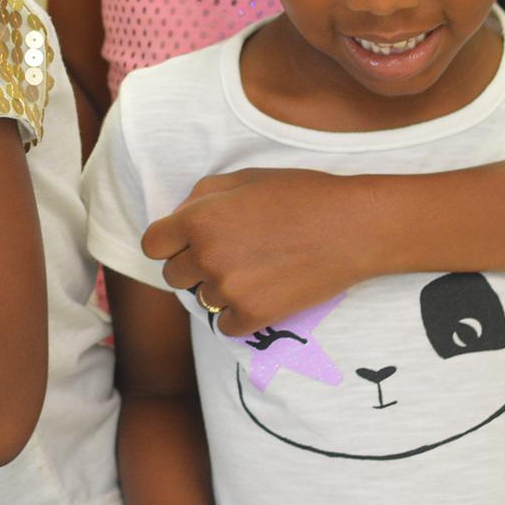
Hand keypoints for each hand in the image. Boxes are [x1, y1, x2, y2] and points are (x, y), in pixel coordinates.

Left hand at [142, 168, 370, 335]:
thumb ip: (200, 197)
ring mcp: (229, 289)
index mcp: (198, 219)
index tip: (186, 243)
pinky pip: (226, 325)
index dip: (169, 243)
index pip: (152, 245)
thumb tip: (180, 219)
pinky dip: (238, 315)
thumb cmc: (298, 195)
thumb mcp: (242, 179)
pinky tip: (259, 295)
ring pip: (201, 299)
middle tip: (228, 255)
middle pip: (174, 275)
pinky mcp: (255, 315)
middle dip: (192, 265)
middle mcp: (206, 256)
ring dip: (218, 289)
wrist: (352, 227)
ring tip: (252, 271)